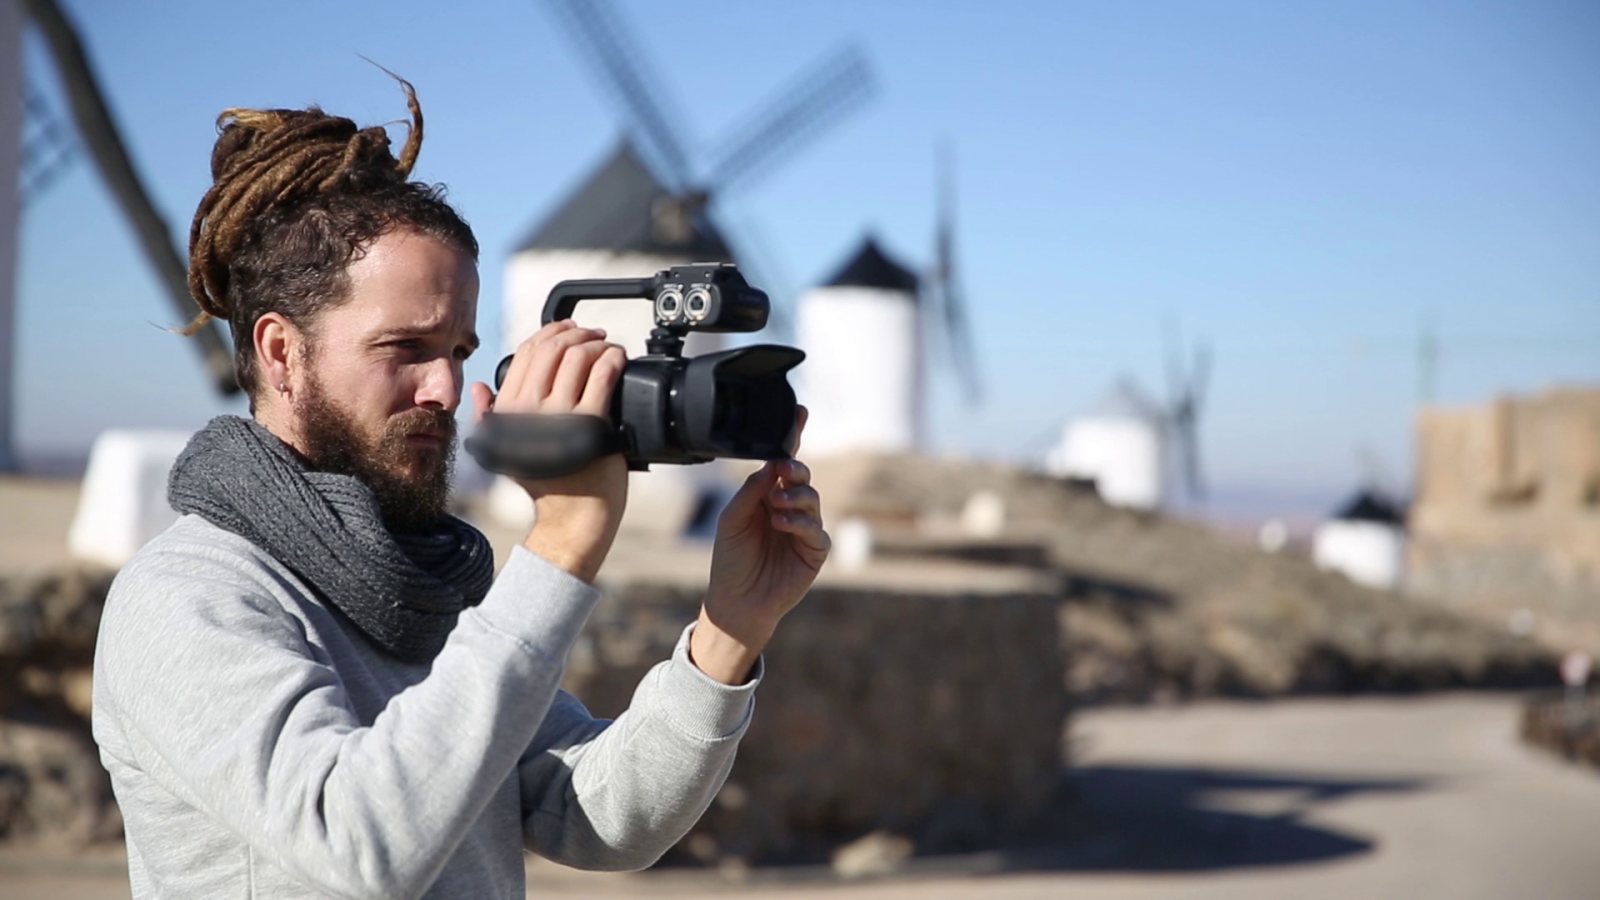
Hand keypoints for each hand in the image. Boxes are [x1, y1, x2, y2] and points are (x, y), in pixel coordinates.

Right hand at [470, 319, 626, 582]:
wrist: (573, 517)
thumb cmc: (546, 485)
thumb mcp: (506, 451)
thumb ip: (490, 419)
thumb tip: (478, 388)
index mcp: (508, 411)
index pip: (527, 353)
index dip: (550, 332)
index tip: (568, 330)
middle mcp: (530, 411)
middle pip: (552, 349)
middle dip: (577, 334)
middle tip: (594, 335)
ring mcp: (561, 417)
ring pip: (577, 357)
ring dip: (597, 344)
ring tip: (607, 347)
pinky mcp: (592, 424)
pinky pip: (602, 375)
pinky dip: (613, 358)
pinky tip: (618, 359)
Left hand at [691, 408, 828, 683]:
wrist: (737, 600)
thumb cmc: (730, 560)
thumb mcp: (732, 519)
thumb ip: (751, 491)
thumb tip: (773, 465)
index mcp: (767, 495)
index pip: (783, 462)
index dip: (793, 436)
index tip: (799, 411)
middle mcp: (788, 508)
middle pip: (802, 476)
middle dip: (795, 469)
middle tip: (783, 471)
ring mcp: (803, 529)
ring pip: (812, 499)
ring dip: (795, 497)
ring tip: (776, 505)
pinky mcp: (814, 552)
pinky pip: (817, 530)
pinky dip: (801, 523)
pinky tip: (784, 524)